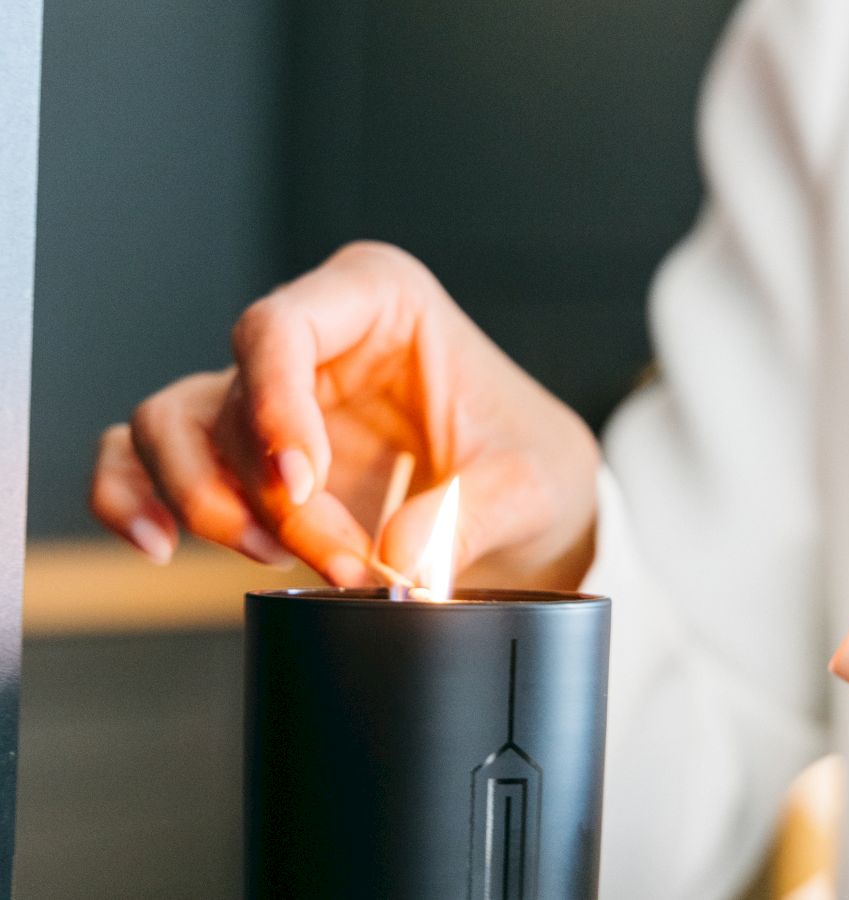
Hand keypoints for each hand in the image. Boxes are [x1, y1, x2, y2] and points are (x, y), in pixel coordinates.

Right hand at [90, 241, 599, 588]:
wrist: (524, 505)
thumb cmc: (529, 462)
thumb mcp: (533, 484)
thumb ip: (470, 517)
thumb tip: (395, 560)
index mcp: (381, 300)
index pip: (282, 327)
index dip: (272, 405)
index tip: (302, 487)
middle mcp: (314, 338)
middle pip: (235, 398)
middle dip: (269, 495)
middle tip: (340, 560)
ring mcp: (270, 395)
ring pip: (172, 425)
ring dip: (206, 502)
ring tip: (280, 558)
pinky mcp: (246, 453)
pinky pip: (147, 459)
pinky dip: (134, 499)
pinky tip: (159, 545)